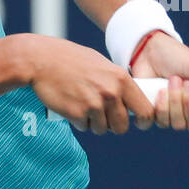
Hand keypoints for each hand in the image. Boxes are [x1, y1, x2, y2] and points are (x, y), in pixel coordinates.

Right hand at [24, 35, 154, 133]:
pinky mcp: (77, 114)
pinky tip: (71, 104)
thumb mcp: (102, 65)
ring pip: (102, 129)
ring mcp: (94, 104)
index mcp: (121, 79)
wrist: (42, 60)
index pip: (146, 110)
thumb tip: (132, 103)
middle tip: (101, 115)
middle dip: (112, 124)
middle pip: (122, 126)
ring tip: (82, 104)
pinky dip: (78, 121)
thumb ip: (117, 83)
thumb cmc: (72, 60)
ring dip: (93, 122)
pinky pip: (84, 127)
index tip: (137, 122)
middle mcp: (111, 93)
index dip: (143, 120)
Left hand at [129, 33, 188, 134]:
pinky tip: (159, 91)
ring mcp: (173, 115)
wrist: (150, 50)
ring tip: (172, 80)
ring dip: (174, 101)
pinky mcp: (155, 114)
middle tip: (185, 82)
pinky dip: (159, 107)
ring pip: (177, 125)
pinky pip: (158, 123)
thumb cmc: (178, 57)